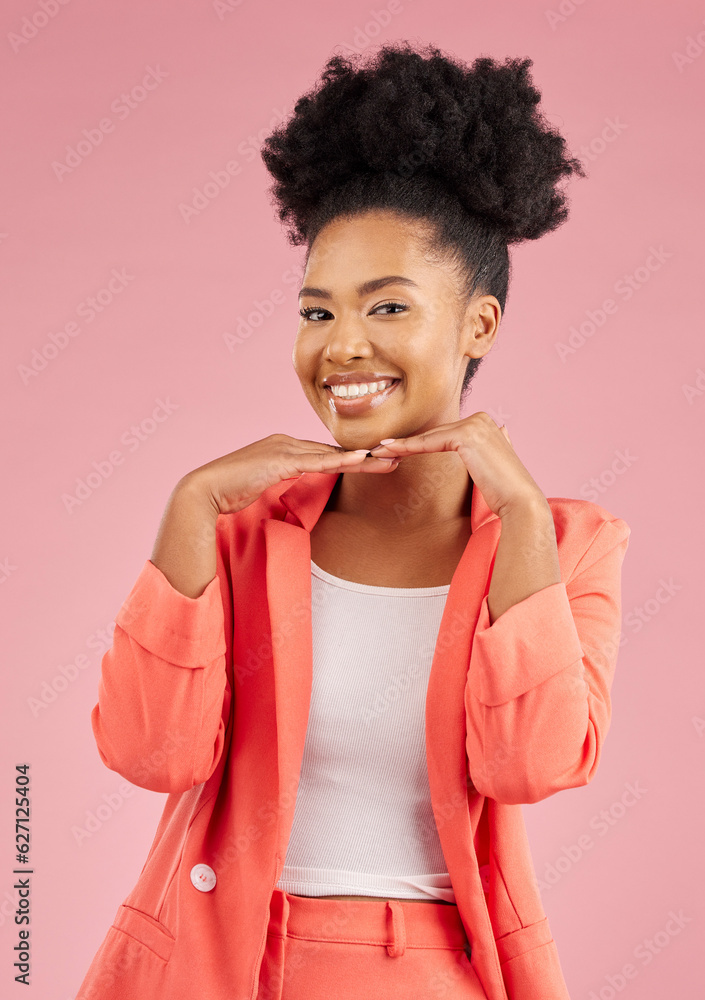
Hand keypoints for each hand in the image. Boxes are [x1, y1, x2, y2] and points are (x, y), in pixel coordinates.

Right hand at [185, 433, 398, 515]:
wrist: (203, 492)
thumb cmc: (228, 493)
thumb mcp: (263, 486)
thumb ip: (281, 483)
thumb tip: (294, 490)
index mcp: (283, 447)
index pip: (324, 453)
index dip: (351, 458)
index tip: (375, 462)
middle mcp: (286, 442)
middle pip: (334, 450)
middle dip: (366, 455)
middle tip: (395, 456)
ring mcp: (283, 448)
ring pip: (331, 454)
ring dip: (363, 458)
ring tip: (390, 460)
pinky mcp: (280, 460)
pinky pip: (317, 462)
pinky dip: (340, 462)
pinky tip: (361, 462)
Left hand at [368, 412, 546, 519]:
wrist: (519, 502)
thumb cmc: (502, 492)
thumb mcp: (490, 465)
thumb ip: (488, 448)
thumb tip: (500, 433)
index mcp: (485, 423)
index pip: (444, 433)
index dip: (419, 442)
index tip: (396, 449)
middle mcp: (481, 418)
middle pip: (435, 433)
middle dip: (407, 443)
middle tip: (379, 448)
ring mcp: (475, 424)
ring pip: (429, 436)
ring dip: (401, 444)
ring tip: (378, 450)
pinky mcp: (467, 435)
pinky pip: (430, 442)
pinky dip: (407, 447)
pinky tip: (389, 451)